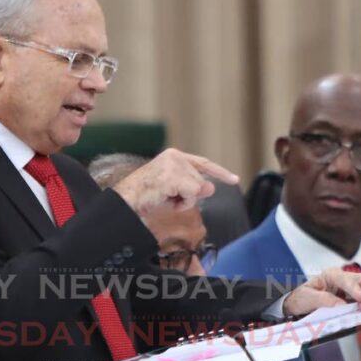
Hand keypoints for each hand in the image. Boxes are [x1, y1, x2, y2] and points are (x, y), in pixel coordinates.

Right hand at [113, 148, 238, 216]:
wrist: (126, 200)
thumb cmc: (145, 197)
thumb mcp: (174, 191)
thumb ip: (193, 187)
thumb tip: (211, 187)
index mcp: (174, 156)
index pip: (203, 164)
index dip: (219, 173)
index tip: (234, 180)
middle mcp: (175, 157)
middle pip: (200, 181)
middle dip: (189, 195)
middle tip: (168, 198)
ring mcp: (174, 165)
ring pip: (197, 188)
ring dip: (184, 200)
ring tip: (165, 199)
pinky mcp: (173, 176)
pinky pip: (192, 195)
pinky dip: (182, 203)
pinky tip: (167, 201)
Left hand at [282, 266, 360, 322]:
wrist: (298, 306)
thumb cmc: (301, 299)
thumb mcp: (307, 298)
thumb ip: (323, 300)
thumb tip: (342, 306)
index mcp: (332, 275)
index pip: (348, 279)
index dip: (355, 290)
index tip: (360, 302)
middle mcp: (346, 280)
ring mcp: (354, 290)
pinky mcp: (357, 302)